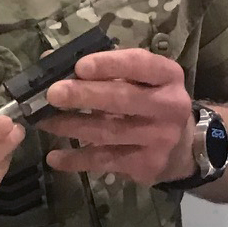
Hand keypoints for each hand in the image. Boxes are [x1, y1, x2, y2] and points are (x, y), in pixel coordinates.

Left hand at [38, 47, 194, 186]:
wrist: (184, 147)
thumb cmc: (152, 102)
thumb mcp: (141, 79)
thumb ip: (104, 69)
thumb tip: (50, 62)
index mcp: (168, 76)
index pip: (140, 64)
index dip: (109, 64)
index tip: (80, 65)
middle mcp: (169, 106)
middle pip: (123, 99)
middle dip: (84, 95)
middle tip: (53, 93)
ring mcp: (159, 138)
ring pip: (109, 132)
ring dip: (72, 126)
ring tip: (43, 122)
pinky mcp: (146, 164)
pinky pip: (105, 161)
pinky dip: (77, 160)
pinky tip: (54, 157)